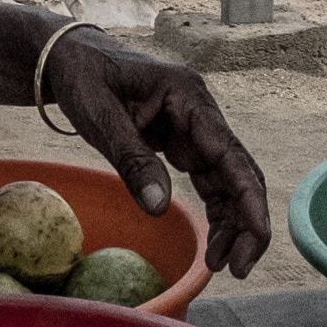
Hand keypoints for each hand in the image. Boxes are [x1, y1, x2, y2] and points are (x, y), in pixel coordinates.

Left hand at [44, 31, 271, 278]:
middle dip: (246, 221)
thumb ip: (132, 159)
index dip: (248, 200)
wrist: (71, 57)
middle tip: (235, 268)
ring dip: (231, 222)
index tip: (255, 239)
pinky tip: (212, 242)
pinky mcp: (184, 141)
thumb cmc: (85, 78)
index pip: (230, 153)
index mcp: (188, 97)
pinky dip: (215, 211)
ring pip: (228, 180)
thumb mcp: (100, 117)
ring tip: (220, 264)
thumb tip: (160, 208)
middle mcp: (201, 112)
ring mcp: (195, 127)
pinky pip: (209, 180)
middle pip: (239, 171)